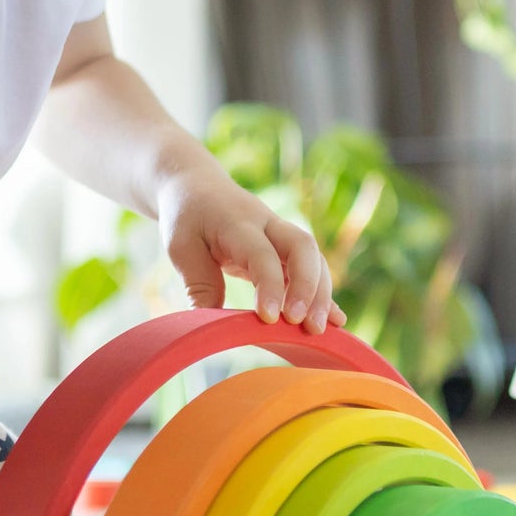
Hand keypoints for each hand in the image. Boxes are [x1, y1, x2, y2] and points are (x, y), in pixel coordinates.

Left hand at [158, 158, 346, 333]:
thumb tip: (213, 327)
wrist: (198, 185)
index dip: (269, 287)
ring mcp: (281, 233)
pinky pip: (311, 268)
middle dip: (309, 287)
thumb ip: (199, 283)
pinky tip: (335, 320)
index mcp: (237, 222)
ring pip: (313, 258)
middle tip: (305, 324)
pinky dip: (322, 294)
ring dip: (320, 293)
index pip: (261, 253)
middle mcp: (267, 224)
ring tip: (318, 330)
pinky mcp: (286, 247)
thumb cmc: (187, 217)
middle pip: (302, 247)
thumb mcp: (180, 247)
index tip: (269, 319)